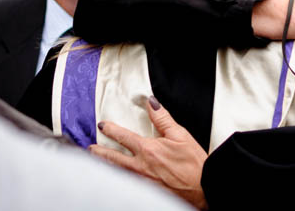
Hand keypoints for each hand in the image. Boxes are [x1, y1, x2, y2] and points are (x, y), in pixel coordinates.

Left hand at [88, 96, 207, 209]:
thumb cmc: (194, 164)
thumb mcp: (180, 135)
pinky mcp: (147, 191)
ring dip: (105, 166)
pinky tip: (116, 176)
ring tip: (97, 162)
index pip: (124, 137)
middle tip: (91, 148)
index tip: (103, 125)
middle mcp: (141, 167)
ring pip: (117, 172)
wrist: (203, 188)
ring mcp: (142, 181)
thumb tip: (152, 103)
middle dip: (100, 152)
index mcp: (149, 150)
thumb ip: (163, 118)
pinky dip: (118, 178)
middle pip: (113, 158)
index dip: (111, 129)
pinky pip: (127, 183)